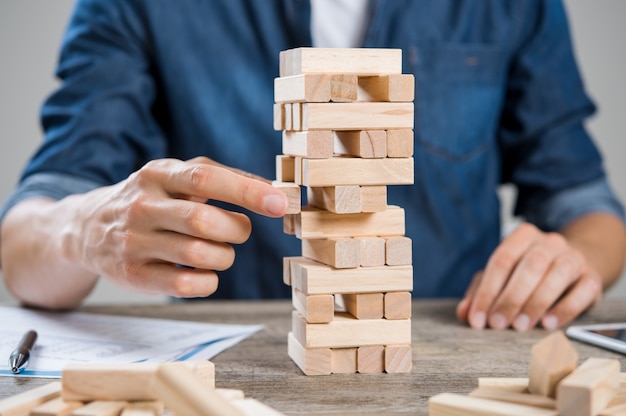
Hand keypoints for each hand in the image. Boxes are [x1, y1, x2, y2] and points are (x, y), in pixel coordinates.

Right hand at [65, 157, 287, 297]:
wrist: (88, 228)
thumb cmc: (152, 198)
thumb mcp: (178, 175)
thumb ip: (226, 177)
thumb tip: (277, 191)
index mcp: (158, 174)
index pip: (206, 178)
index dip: (247, 191)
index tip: (281, 203)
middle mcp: (142, 206)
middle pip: (203, 221)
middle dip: (236, 229)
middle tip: (241, 230)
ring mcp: (134, 242)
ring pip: (198, 255)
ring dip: (225, 256)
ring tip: (221, 251)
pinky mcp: (133, 275)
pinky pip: (185, 286)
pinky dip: (209, 282)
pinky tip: (205, 273)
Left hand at [455, 223, 602, 330]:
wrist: (572, 266)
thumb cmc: (527, 273)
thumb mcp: (501, 278)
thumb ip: (480, 292)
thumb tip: (465, 313)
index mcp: (522, 236)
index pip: (501, 261)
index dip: (487, 292)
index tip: (478, 319)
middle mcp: (549, 242)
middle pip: (530, 265)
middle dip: (511, 297)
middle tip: (498, 324)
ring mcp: (573, 257)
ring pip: (558, 274)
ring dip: (536, 302)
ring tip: (520, 326)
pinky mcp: (592, 277)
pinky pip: (583, 290)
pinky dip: (565, 308)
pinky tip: (549, 323)